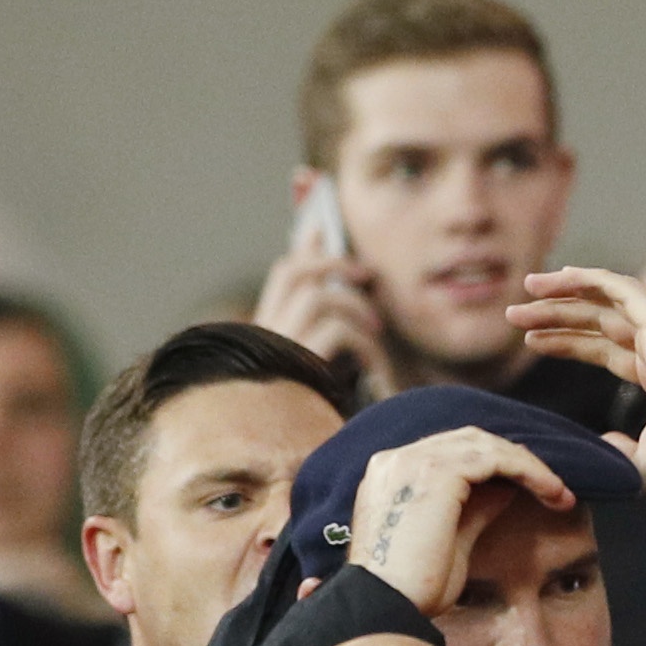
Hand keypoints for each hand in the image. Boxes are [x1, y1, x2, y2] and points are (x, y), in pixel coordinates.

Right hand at [260, 196, 389, 395]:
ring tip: (376, 331)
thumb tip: (361, 288)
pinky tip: (376, 367)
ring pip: (317, 292)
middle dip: (330, 258)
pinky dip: (365, 342)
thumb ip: (342, 327)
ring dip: (355, 306)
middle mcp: (268, 332)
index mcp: (275, 328)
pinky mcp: (301, 364)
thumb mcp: (337, 366)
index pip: (288, 266)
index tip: (311, 185)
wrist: (313, 460)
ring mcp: (280, 346)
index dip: (306, 233)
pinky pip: (337, 327)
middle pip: (293, 268)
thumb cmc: (331, 415)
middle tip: (364, 275)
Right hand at [344, 425, 580, 611]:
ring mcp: (413, 461)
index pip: (452, 452)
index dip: (496, 464)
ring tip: (559, 493)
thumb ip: (475, 508)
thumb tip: (507, 488)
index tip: (531, 488)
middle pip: (470, 441)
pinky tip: (551, 492)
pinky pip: (496, 457)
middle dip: (515, 460)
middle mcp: (397, 460)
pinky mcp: (437, 471)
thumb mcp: (452, 542)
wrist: (386, 609)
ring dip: (529, 466)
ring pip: (487, 445)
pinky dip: (529, 470)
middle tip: (553, 488)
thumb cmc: (413, 590)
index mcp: (392, 476)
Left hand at [507, 266, 645, 523]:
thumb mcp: (642, 465)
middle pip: (604, 321)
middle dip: (559, 314)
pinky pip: (624, 290)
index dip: (570, 341)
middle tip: (515, 314)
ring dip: (567, 293)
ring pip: (611, 301)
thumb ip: (623, 448)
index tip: (531, 340)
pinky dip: (592, 279)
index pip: (611, 348)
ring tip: (525, 289)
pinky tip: (559, 278)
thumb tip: (607, 439)